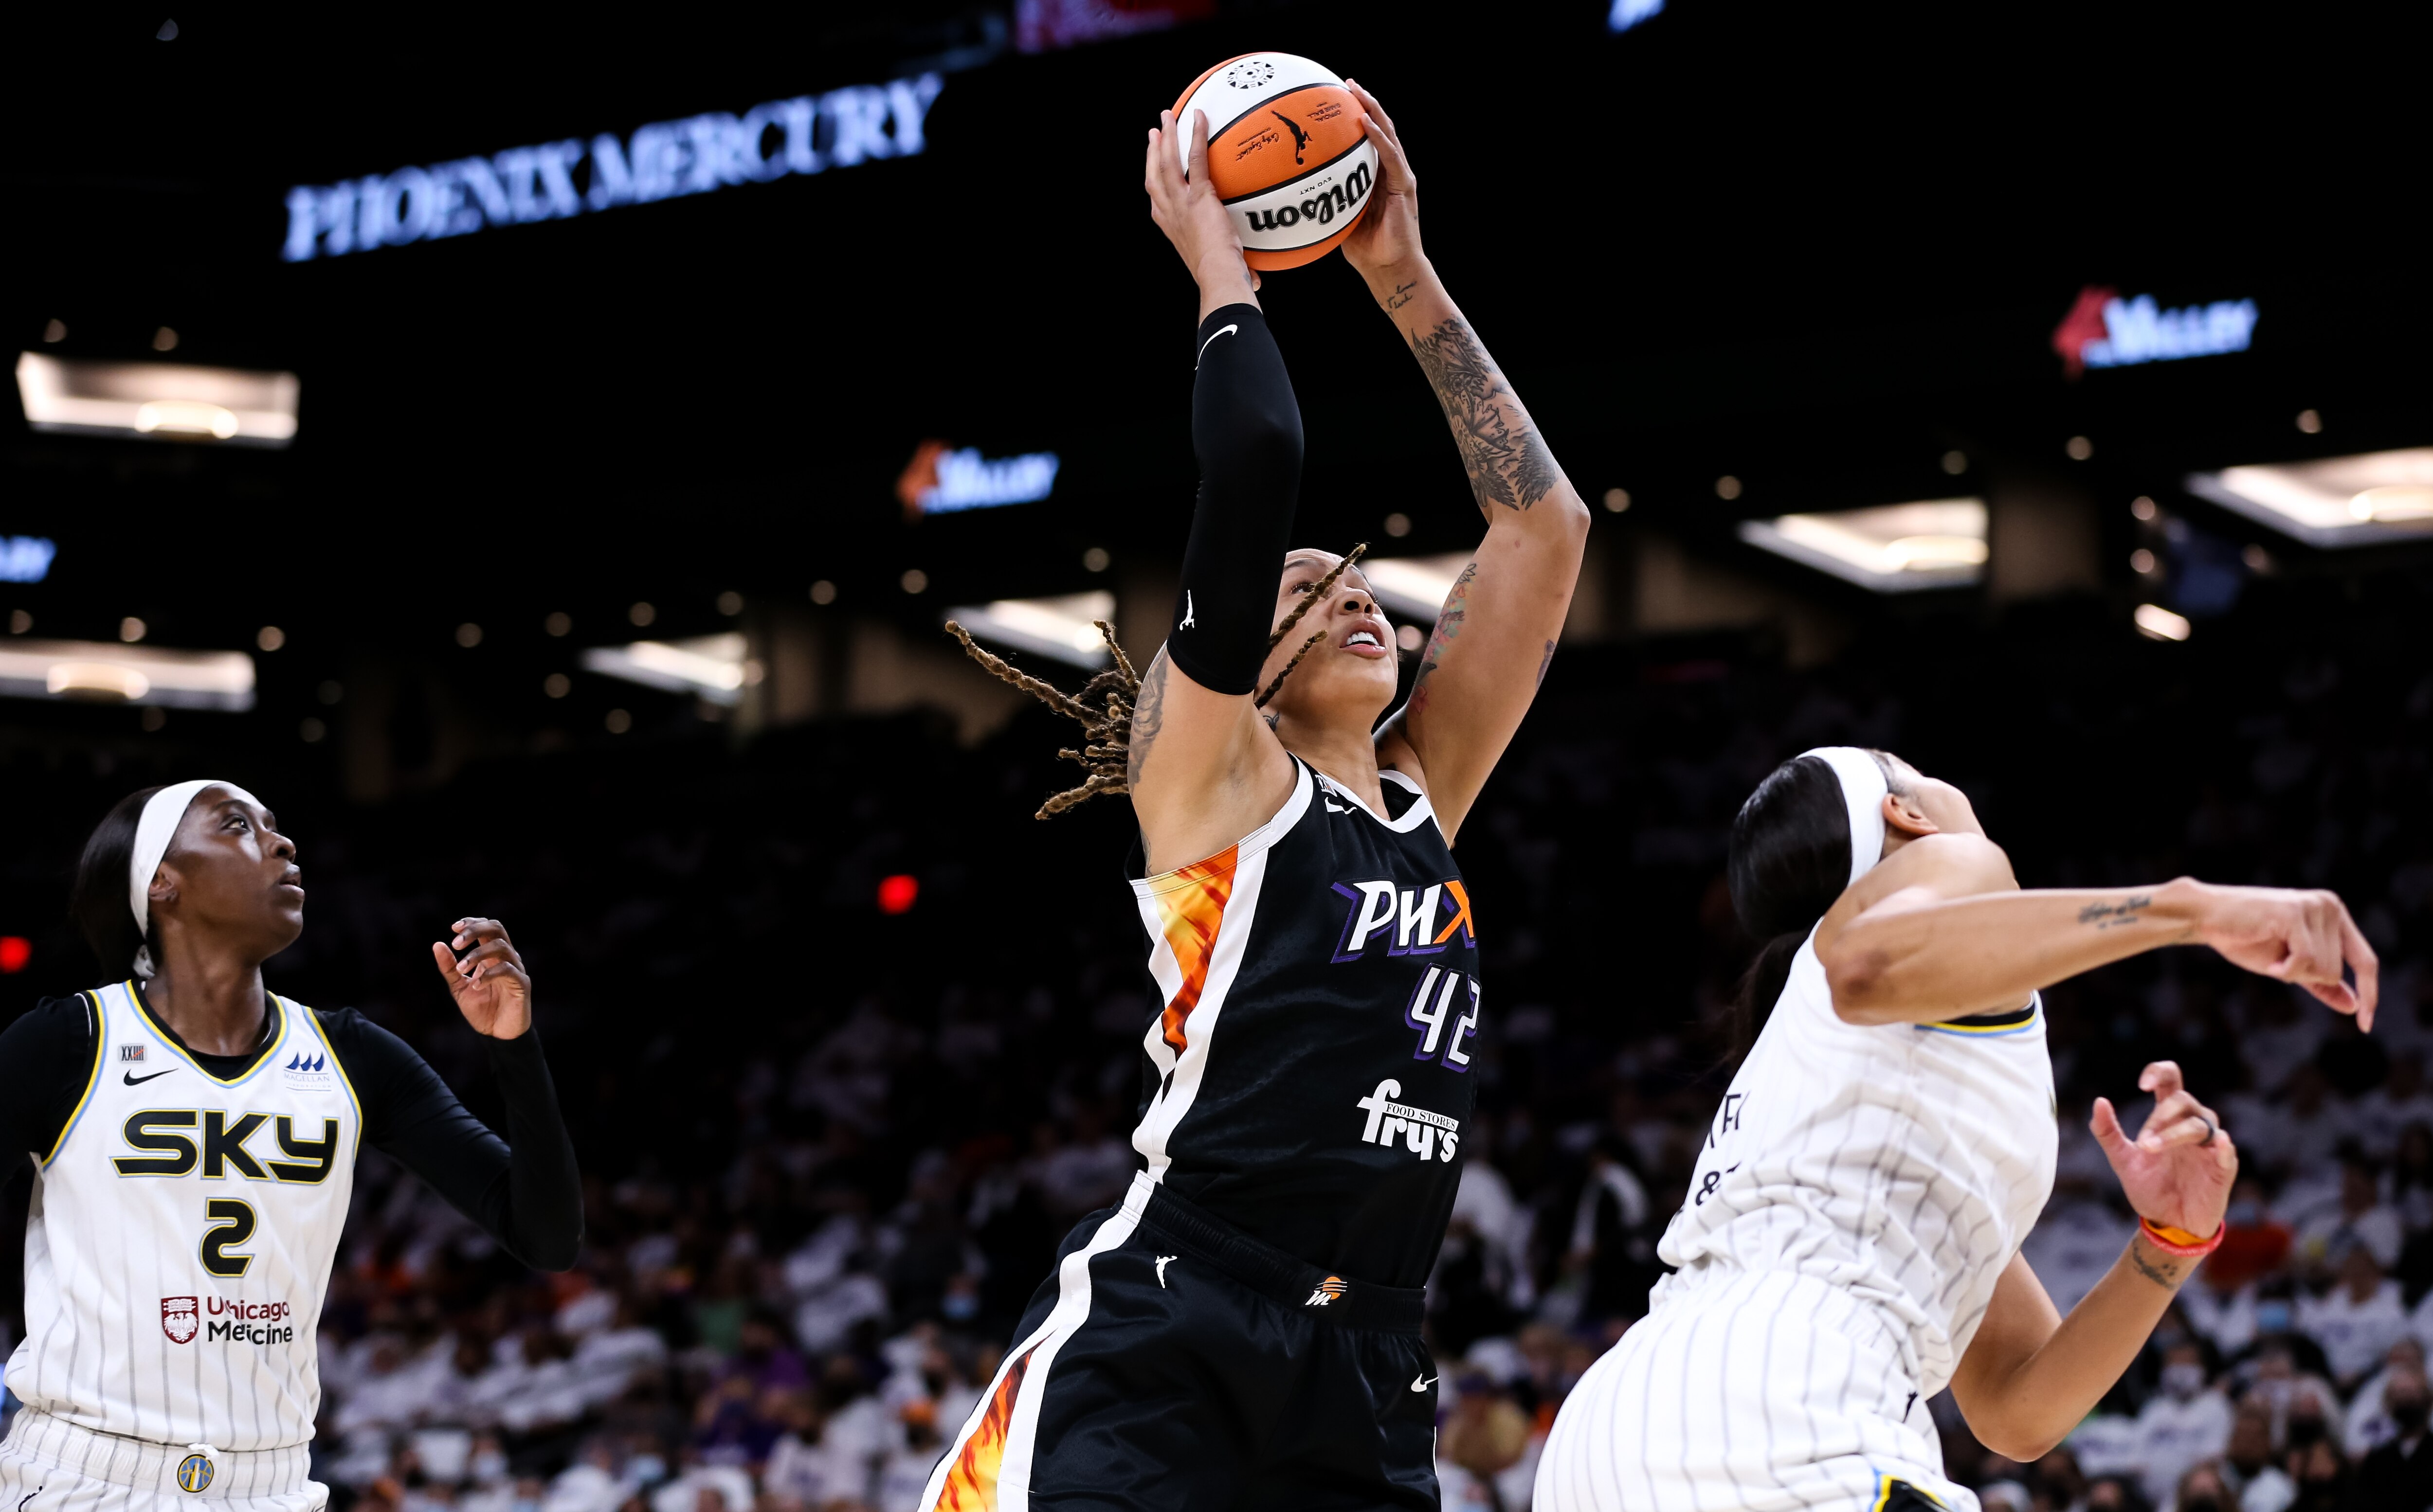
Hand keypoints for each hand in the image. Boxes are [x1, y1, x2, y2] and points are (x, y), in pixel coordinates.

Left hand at [430, 918, 531, 1038]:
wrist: (497, 1034)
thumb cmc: (481, 1010)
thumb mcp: (458, 987)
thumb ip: (450, 968)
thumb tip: (437, 944)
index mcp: (491, 956)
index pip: (487, 928)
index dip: (472, 923)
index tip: (453, 928)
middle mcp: (506, 958)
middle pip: (496, 929)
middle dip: (475, 930)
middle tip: (456, 942)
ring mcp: (516, 969)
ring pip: (501, 947)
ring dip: (477, 954)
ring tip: (462, 967)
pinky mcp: (522, 984)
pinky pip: (507, 970)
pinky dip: (489, 974)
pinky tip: (475, 986)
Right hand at [1144, 108, 1258, 296]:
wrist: (1217, 274)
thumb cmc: (1220, 277)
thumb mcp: (1223, 266)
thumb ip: (1240, 267)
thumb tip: (1258, 282)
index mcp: (1169, 225)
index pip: (1156, 195)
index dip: (1153, 175)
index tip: (1153, 162)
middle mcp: (1169, 211)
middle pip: (1154, 173)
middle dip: (1153, 150)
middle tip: (1155, 130)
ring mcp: (1181, 201)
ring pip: (1167, 161)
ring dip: (1166, 136)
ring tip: (1167, 115)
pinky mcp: (1198, 194)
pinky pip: (1196, 158)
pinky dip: (1196, 135)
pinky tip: (1200, 116)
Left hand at [1339, 80, 1421, 280]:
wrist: (1390, 268)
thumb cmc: (1365, 249)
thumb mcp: (1339, 218)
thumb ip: (1326, 200)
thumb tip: (1294, 193)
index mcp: (1377, 176)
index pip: (1367, 139)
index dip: (1356, 116)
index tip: (1338, 98)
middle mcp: (1391, 171)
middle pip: (1380, 128)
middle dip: (1365, 103)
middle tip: (1347, 84)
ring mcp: (1400, 176)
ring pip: (1388, 134)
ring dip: (1373, 110)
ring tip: (1358, 92)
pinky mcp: (1404, 186)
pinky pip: (1390, 157)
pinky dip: (1378, 138)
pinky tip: (1366, 122)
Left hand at [2091, 1062, 2235, 1237]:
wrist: (2167, 1224)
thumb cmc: (2150, 1189)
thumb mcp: (2123, 1161)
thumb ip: (2108, 1132)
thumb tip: (2098, 1101)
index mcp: (2168, 1120)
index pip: (2171, 1083)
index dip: (2161, 1073)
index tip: (2142, 1083)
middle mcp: (2191, 1127)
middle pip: (2184, 1101)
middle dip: (2160, 1116)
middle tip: (2142, 1142)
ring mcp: (2209, 1148)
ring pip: (2201, 1124)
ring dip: (2174, 1133)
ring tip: (2149, 1148)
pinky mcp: (2223, 1170)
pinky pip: (2228, 1152)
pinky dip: (2223, 1146)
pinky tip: (2219, 1143)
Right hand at [2191, 881, 2377, 1027]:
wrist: (2205, 917)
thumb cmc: (2245, 938)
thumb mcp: (2289, 966)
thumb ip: (2321, 982)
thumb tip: (2353, 1006)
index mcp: (2334, 915)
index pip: (2365, 960)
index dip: (2370, 993)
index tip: (2366, 1026)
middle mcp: (2330, 906)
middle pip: (2336, 970)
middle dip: (2302, 976)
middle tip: (2276, 960)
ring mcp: (2313, 907)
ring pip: (2323, 968)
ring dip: (2291, 972)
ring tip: (2270, 954)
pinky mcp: (2294, 913)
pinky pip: (2306, 960)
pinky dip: (2285, 969)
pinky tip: (2270, 961)